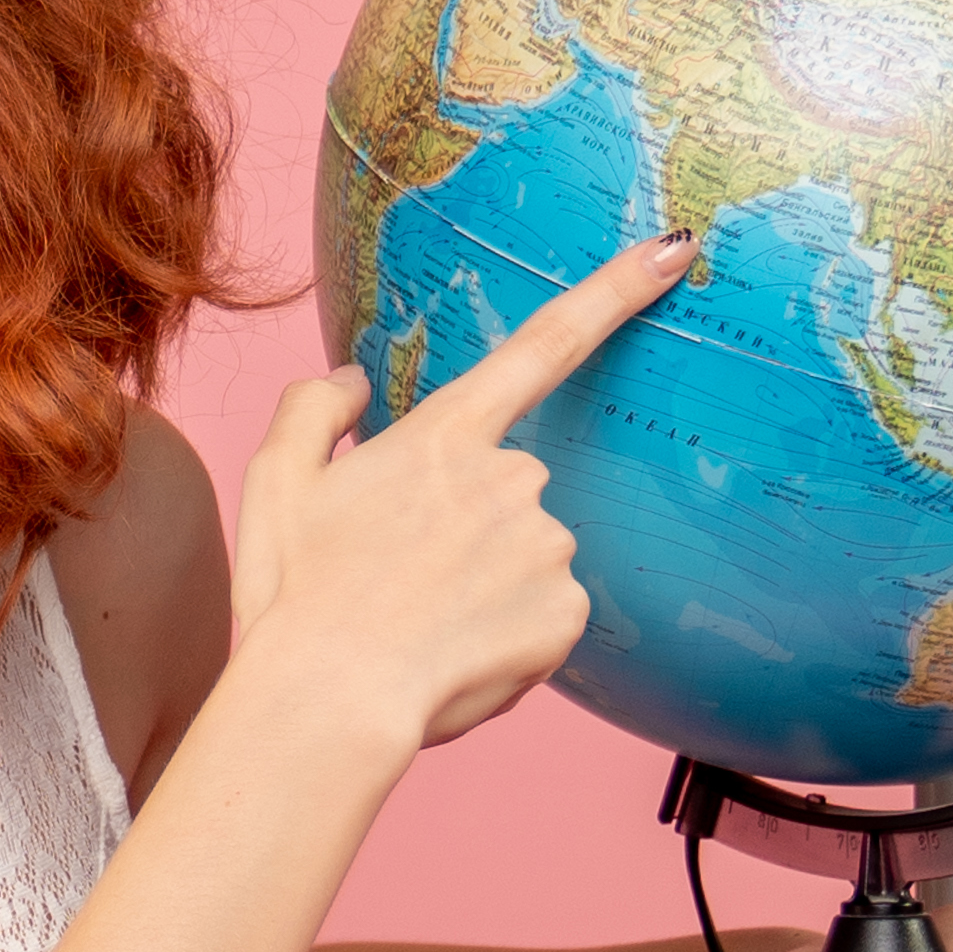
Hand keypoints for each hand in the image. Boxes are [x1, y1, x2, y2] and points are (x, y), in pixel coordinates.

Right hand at [233, 238, 689, 748]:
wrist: (328, 700)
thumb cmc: (294, 593)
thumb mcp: (276, 481)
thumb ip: (315, 409)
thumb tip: (354, 381)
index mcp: (446, 434)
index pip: (545, 345)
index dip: (617, 290)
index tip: (676, 250)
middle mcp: (512, 478)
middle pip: (509, 488)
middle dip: (469, 525)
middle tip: (399, 577)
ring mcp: (547, 547)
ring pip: (529, 556)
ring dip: (487, 585)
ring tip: (419, 626)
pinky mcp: (567, 615)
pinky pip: (545, 615)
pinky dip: (508, 633)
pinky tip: (455, 654)